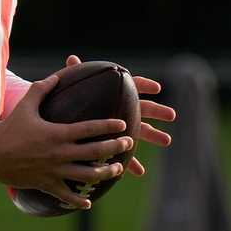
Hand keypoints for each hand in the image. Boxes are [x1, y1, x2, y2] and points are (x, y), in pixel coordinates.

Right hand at [0, 73, 132, 208]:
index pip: (89, 129)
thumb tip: (57, 76)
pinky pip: (68, 196)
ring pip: (88, 175)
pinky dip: (80, 201)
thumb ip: (41, 89)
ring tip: (116, 169)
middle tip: (128, 143)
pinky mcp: (47, 184)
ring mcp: (55, 171)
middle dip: (115, 147)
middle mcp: (60, 153)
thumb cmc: (8, 129)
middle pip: (95, 152)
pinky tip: (89, 202)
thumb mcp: (24, 106)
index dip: (108, 126)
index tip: (122, 124)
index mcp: (57, 133)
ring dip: (106, 172)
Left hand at [63, 54, 176, 175]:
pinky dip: (131, 162)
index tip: (157, 88)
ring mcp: (117, 128)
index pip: (131, 86)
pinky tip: (138, 171)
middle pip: (141, 108)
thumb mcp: (69, 89)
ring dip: (153, 136)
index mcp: (111, 94)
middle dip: (157, 111)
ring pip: (139, 131)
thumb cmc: (64, 102)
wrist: (59, 124)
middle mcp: (118, 110)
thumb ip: (73, 75)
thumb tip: (72, 58)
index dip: (144, 85)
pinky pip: (124, 154)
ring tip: (166, 140)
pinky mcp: (111, 145)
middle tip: (171, 115)